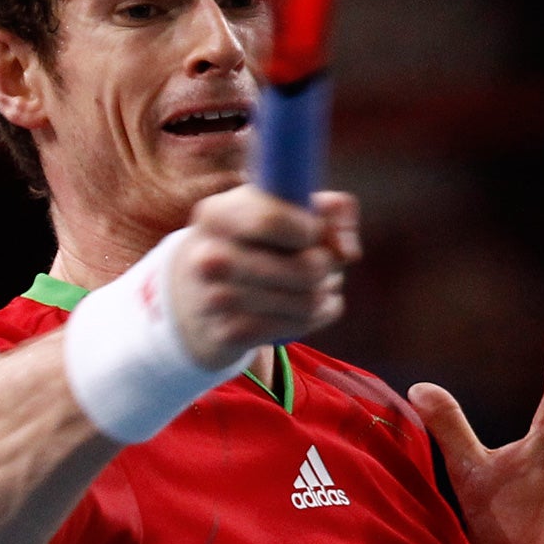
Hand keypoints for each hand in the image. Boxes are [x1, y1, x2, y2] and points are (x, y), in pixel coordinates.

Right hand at [169, 185, 361, 368]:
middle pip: (305, 267)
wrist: (195, 295)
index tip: (313, 230)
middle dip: (328, 264)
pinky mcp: (230, 334)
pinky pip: (300, 325)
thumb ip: (327, 210)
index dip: (310, 227)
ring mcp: (216, 300)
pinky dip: (318, 315)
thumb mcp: (275, 208)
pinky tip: (311, 306)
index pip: (272, 220)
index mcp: (216, 215)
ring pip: (309, 300)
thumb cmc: (250, 241)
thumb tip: (348, 252)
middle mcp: (209, 258)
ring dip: (325, 291)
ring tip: (319, 282)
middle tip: (324, 261)